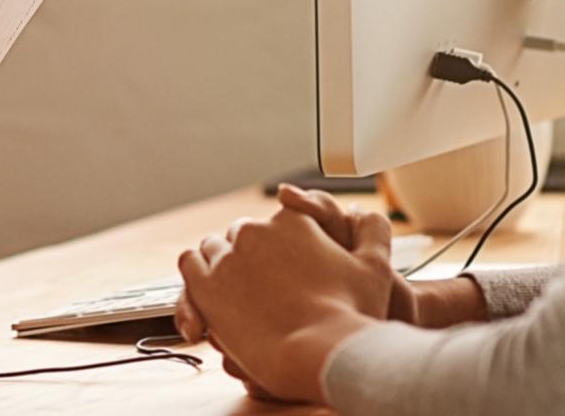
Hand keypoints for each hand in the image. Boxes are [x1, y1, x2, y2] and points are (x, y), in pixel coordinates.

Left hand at [174, 206, 393, 405]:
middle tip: (268, 288)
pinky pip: (189, 268)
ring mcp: (226, 259)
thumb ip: (372, 230)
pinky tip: (212, 293)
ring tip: (240, 295)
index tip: (292, 269)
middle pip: (244, 236)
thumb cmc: (351, 313)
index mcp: (290, 221)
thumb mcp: (375, 266)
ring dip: (224, 266)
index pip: (277, 222)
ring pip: (214, 250)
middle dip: (253, 256)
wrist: (322, 353)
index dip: (284, 245)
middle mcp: (254, 232)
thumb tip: (365, 210)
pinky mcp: (205, 288)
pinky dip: (197, 276)